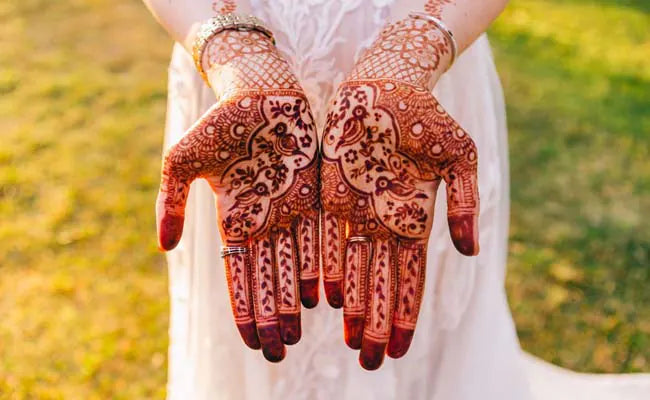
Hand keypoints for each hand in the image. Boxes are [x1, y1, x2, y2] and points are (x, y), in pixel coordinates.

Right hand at [156, 30, 319, 361]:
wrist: (260, 90)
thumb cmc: (219, 123)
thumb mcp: (182, 161)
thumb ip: (171, 203)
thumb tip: (164, 249)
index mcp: (235, 218)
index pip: (240, 274)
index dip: (245, 308)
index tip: (252, 341)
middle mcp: (266, 220)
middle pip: (271, 277)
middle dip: (273, 314)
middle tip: (279, 351)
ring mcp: (292, 208)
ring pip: (298, 262)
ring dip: (298, 298)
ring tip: (302, 332)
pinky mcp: (316, 192)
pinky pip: (321, 235)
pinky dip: (322, 263)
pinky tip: (328, 293)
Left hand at [320, 18, 478, 369]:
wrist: (386, 85)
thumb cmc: (426, 118)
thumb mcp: (459, 156)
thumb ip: (463, 203)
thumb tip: (471, 251)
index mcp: (415, 219)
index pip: (411, 279)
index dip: (406, 314)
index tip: (401, 348)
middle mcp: (384, 223)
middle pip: (380, 284)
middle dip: (377, 324)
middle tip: (372, 363)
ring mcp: (356, 212)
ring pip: (352, 269)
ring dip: (353, 307)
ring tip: (350, 343)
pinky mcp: (331, 195)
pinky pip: (327, 238)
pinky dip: (326, 268)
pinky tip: (325, 299)